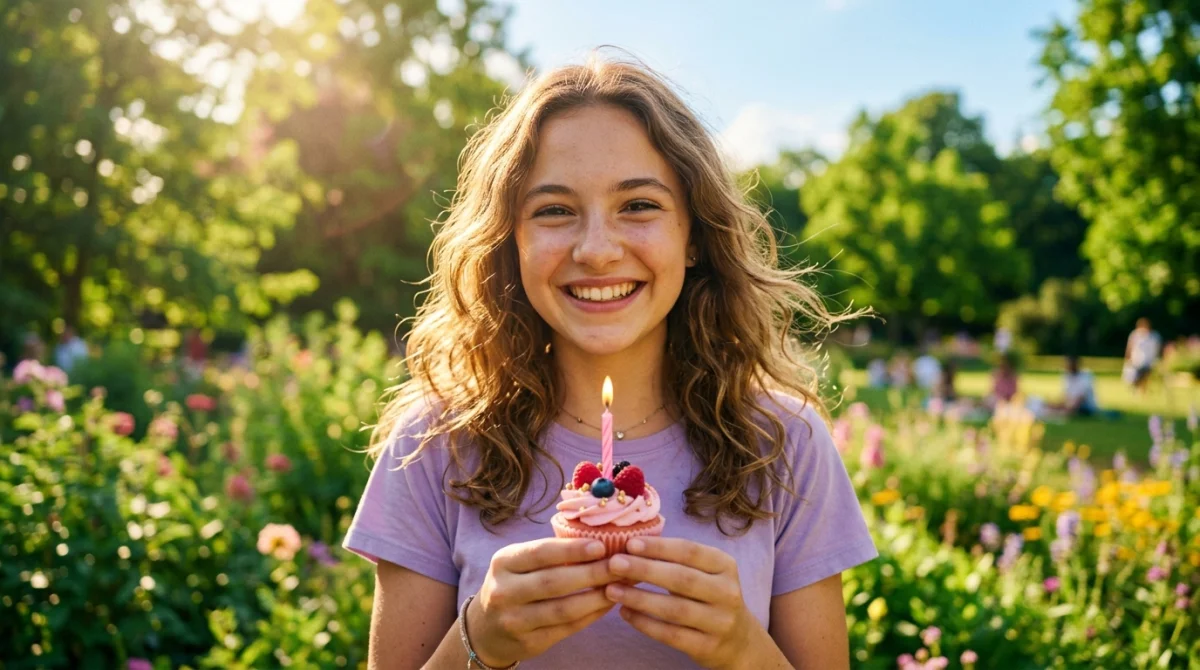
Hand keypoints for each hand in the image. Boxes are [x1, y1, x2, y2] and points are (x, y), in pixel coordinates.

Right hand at [470, 538, 617, 666]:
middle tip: (620, 565)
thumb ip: (549, 553)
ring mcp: (515, 620)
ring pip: (563, 609)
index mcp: (503, 563)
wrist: (486, 629)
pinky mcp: (529, 642)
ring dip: (596, 597)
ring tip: (620, 585)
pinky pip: (567, 628)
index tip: (600, 546)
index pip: (540, 553)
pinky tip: (607, 604)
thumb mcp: (517, 563)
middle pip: (554, 582)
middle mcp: (504, 592)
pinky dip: (591, 615)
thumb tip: (599, 542)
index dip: (572, 550)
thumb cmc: (513, 584)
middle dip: (592, 573)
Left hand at [605, 537, 762, 669]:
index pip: (690, 551)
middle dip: (644, 569)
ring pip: (675, 609)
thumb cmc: (709, 597)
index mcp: (725, 566)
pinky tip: (625, 613)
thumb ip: (677, 559)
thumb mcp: (705, 573)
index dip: (659, 547)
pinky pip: (671, 634)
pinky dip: (645, 623)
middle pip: (681, 578)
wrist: (738, 641)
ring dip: (639, 598)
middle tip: (614, 563)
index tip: (630, 543)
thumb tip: (632, 544)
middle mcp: (727, 592)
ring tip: (612, 590)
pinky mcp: (707, 646)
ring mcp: (720, 622)